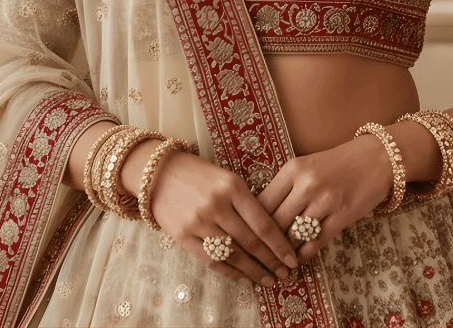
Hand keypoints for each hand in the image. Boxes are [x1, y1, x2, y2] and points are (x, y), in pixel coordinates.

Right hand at [141, 147, 299, 288]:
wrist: (160, 172)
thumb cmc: (199, 174)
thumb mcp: (226, 177)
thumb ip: (245, 201)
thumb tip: (270, 231)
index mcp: (233, 186)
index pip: (262, 222)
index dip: (279, 245)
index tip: (292, 258)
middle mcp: (217, 205)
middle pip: (251, 241)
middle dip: (271, 261)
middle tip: (286, 274)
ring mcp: (199, 222)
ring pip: (233, 254)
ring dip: (253, 271)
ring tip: (267, 280)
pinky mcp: (184, 236)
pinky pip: (212, 260)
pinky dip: (229, 272)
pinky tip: (242, 277)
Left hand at [255, 135, 393, 262]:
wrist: (375, 159)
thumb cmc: (336, 164)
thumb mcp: (306, 166)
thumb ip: (285, 188)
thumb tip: (262, 216)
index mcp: (292, 169)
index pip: (262, 203)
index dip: (252, 224)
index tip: (248, 237)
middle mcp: (305, 184)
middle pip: (275, 222)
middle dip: (266, 243)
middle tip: (259, 257)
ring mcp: (324, 201)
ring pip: (293, 236)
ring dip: (284, 252)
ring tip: (277, 262)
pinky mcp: (341, 216)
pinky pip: (315, 243)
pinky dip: (304, 254)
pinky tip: (299, 258)